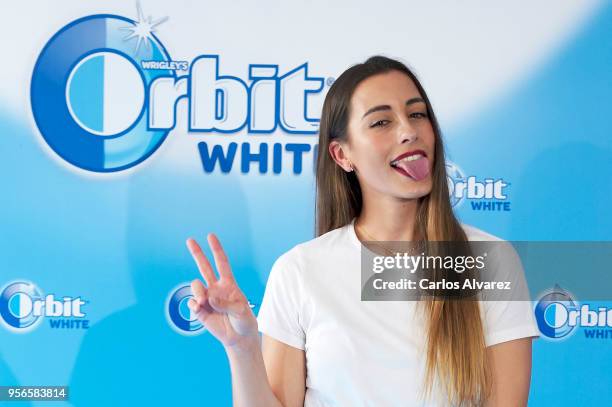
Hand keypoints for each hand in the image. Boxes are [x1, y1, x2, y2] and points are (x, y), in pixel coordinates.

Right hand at [186, 234, 258, 349]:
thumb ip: (225, 303)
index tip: (210, 236)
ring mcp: (207, 298)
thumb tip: (208, 298)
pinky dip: (194, 304)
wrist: (238, 338)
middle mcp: (216, 288)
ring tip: (204, 302)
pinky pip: (192, 302)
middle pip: (204, 267)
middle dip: (197, 253)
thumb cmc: (244, 321)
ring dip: (198, 291)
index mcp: (229, 284)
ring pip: (196, 285)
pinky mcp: (200, 310)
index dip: (216, 249)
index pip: (221, 263)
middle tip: (189, 239)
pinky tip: (199, 308)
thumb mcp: (240, 311)